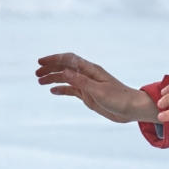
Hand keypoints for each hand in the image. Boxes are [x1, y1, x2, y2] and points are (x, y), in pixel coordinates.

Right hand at [36, 53, 159, 122]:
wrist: (131, 109)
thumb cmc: (119, 99)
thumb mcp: (99, 91)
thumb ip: (81, 81)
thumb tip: (64, 71)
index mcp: (91, 70)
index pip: (69, 60)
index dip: (54, 59)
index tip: (40, 63)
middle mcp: (88, 75)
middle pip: (65, 67)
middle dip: (50, 68)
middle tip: (37, 73)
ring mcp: (87, 85)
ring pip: (66, 78)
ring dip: (53, 78)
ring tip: (40, 81)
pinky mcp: (88, 95)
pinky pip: (71, 90)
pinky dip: (61, 89)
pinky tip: (52, 91)